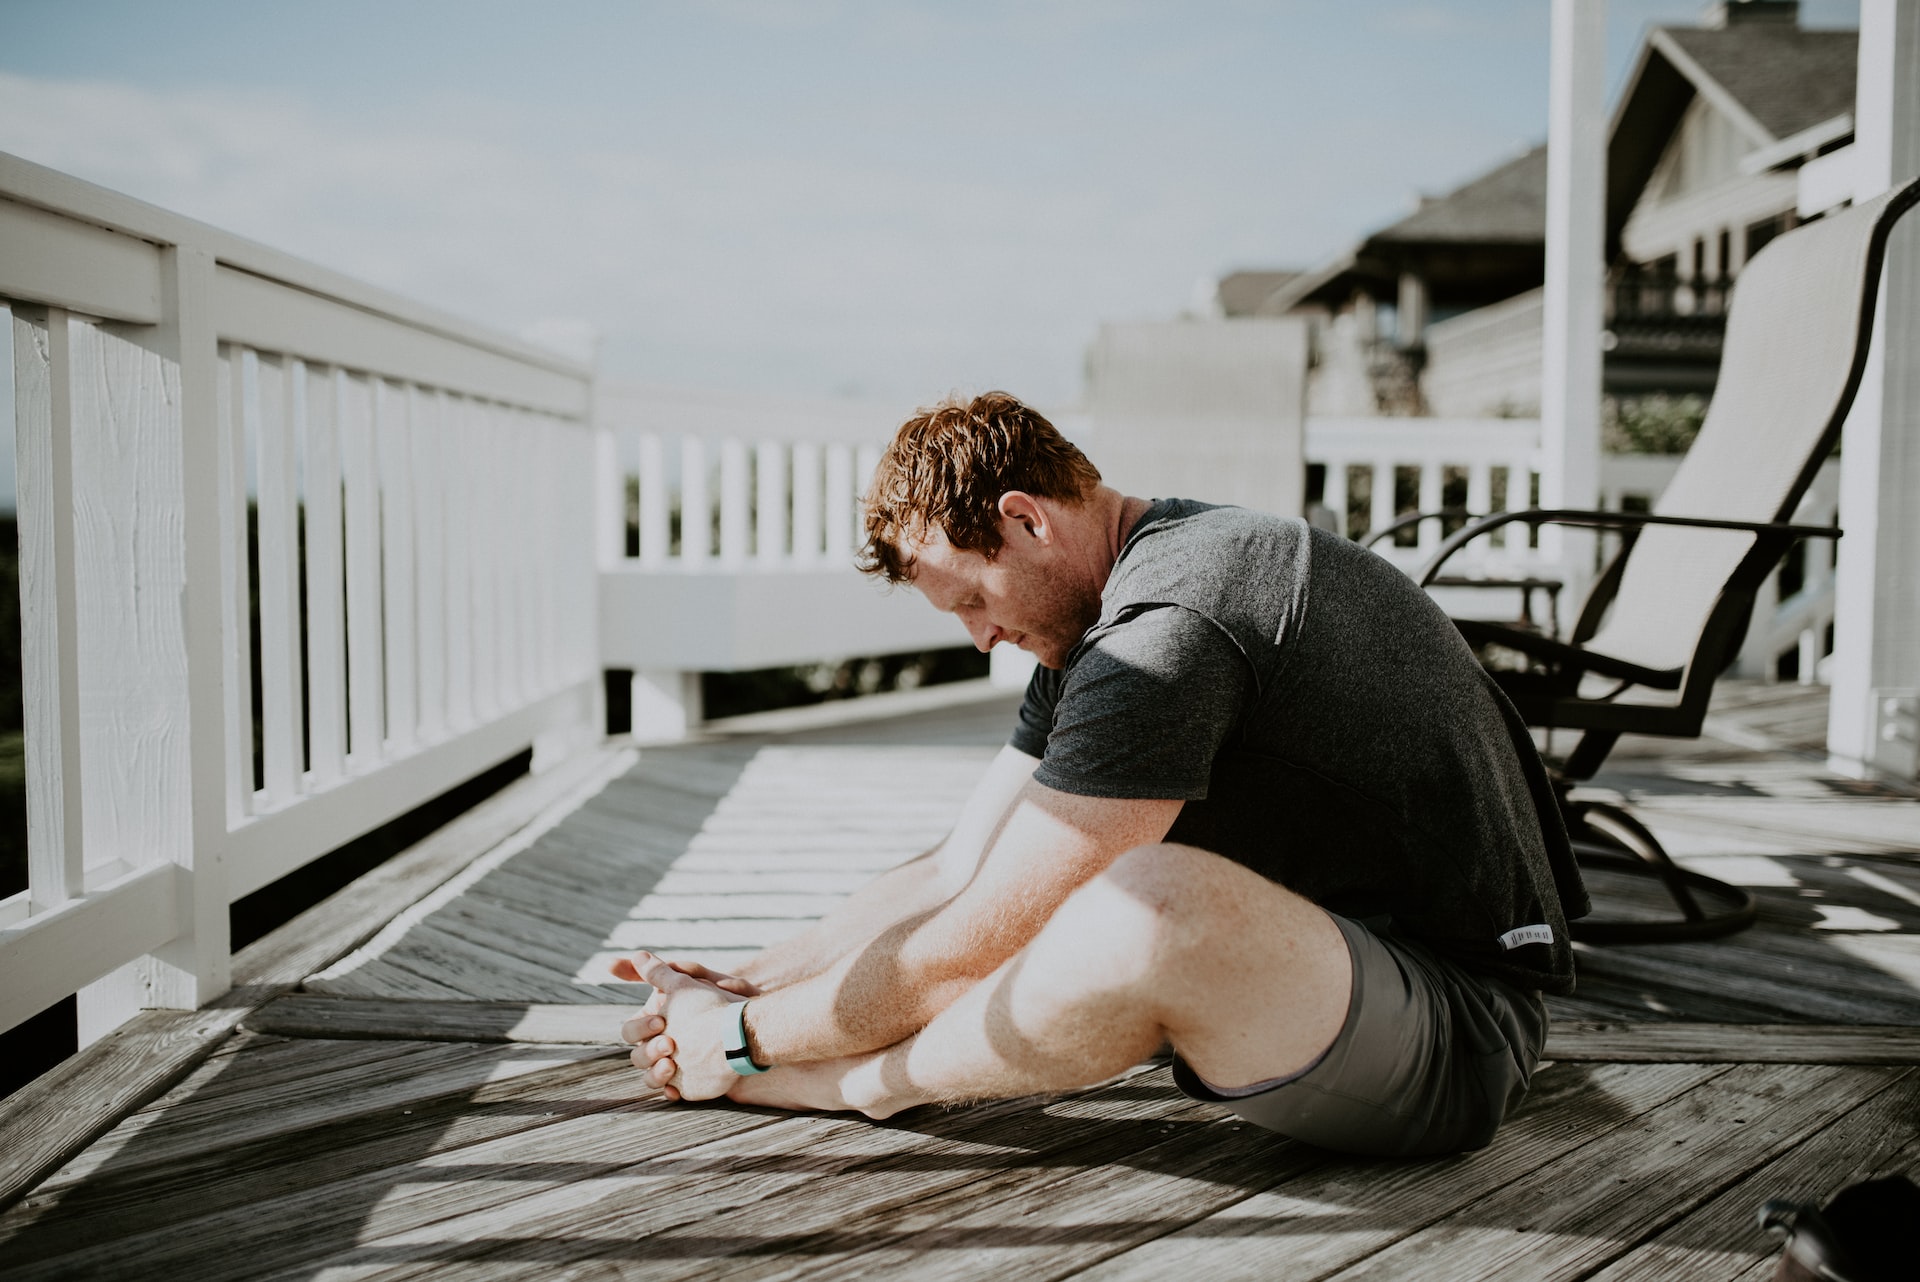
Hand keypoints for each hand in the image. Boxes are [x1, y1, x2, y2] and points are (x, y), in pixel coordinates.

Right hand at [613, 951, 752, 1101]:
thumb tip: (638, 955)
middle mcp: (661, 1044)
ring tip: (671, 1064)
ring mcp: (672, 1065)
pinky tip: (675, 1086)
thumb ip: (660, 971)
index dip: (640, 1026)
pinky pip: (668, 1092)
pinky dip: (668, 1089)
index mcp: (657, 1023)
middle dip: (649, 1050)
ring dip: (655, 1072)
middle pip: (637, 1054)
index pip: (631, 1029)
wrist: (747, 1030)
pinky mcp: (685, 1084)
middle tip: (670, 1043)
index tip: (660, 1019)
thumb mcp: (689, 982)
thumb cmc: (717, 1003)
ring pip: (648, 1076)